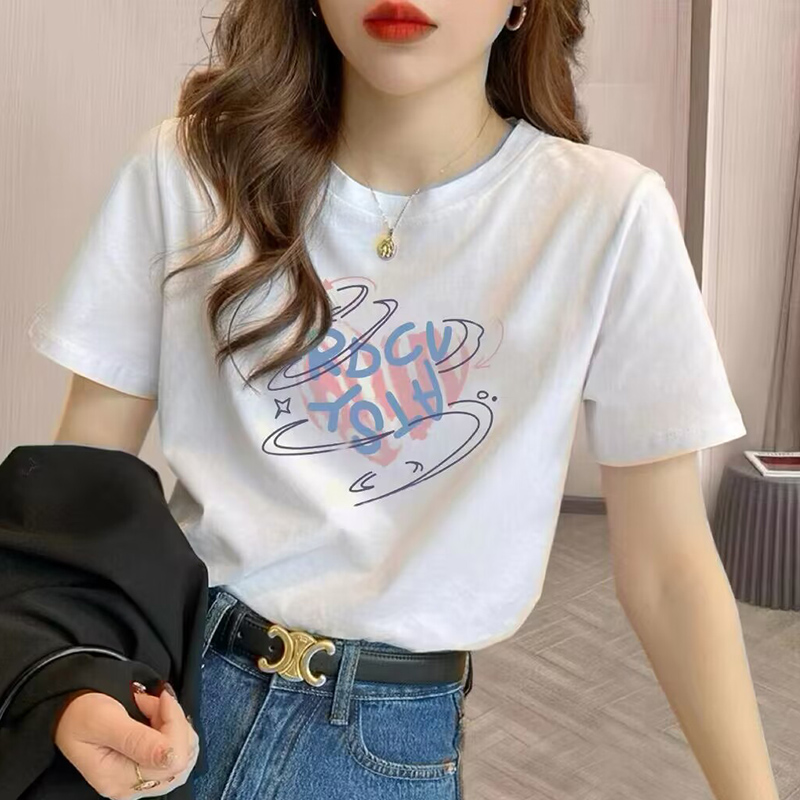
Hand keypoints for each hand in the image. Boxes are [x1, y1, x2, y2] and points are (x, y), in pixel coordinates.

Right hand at [54, 683, 198, 798]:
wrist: (66, 711)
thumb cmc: (80, 713)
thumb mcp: (105, 720)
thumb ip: (137, 740)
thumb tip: (171, 756)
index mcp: (116, 778)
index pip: (171, 760)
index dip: (175, 724)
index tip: (163, 697)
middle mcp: (129, 786)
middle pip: (181, 760)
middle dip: (176, 723)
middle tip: (156, 701)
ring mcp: (138, 779)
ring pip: (184, 756)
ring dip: (176, 725)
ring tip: (155, 707)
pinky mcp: (144, 768)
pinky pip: (177, 753)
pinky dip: (175, 729)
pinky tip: (159, 716)